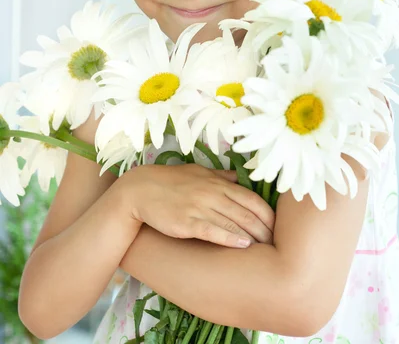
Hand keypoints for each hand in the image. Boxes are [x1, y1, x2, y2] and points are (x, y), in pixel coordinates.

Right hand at [118, 163, 274, 248]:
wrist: (139, 190)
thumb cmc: (170, 181)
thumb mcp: (197, 173)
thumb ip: (220, 176)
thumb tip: (238, 177)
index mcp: (217, 182)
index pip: (251, 199)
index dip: (268, 215)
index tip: (278, 228)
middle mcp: (212, 193)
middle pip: (247, 213)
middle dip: (265, 229)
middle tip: (278, 243)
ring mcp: (199, 207)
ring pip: (233, 222)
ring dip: (253, 235)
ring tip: (267, 248)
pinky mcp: (186, 221)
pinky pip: (212, 230)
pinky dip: (229, 237)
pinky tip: (243, 245)